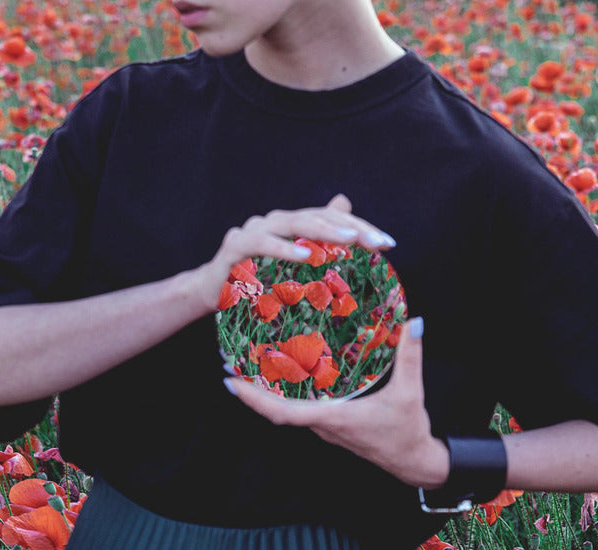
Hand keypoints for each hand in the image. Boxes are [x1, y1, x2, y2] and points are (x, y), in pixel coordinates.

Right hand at [192, 194, 395, 312]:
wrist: (208, 292)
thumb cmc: (252, 280)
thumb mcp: (289, 268)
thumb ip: (316, 241)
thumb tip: (346, 210)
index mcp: (290, 225)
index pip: (330, 218)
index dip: (361, 227)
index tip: (389, 244)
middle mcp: (274, 222)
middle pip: (316, 216)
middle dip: (351, 228)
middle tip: (378, 243)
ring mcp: (252, 231)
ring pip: (292, 222)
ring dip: (323, 230)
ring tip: (349, 239)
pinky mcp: (234, 246)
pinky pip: (261, 243)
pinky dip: (283, 248)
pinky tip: (305, 254)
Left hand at [223, 316, 450, 489]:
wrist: (414, 462)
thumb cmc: (408, 431)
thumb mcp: (410, 391)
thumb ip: (410, 356)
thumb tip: (414, 322)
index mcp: (333, 418)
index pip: (283, 413)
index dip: (254, 400)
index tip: (231, 384)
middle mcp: (322, 425)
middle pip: (275, 411)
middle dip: (249, 393)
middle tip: (228, 369)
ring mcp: (324, 427)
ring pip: (285, 412)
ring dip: (263, 396)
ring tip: (247, 371)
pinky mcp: (330, 425)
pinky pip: (298, 412)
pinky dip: (282, 398)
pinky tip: (280, 379)